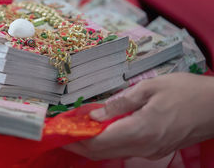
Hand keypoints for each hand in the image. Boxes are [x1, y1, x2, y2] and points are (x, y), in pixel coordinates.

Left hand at [63, 73, 213, 159]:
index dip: (75, 139)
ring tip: (74, 133)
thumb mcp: (150, 88)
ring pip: (113, 153)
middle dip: (78, 146)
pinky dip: (107, 144)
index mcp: (140, 130)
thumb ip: (120, 103)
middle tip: (59, 135)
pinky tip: (100, 132)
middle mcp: (144, 147)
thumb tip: (95, 115)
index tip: (58, 132)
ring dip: (91, 146)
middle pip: (102, 152)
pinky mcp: (157, 149)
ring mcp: (152, 151)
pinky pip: (125, 150)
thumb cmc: (186, 91)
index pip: (98, 141)